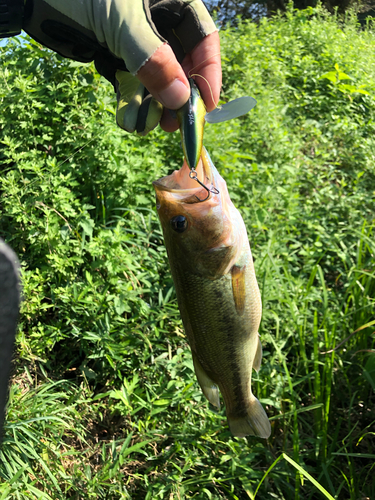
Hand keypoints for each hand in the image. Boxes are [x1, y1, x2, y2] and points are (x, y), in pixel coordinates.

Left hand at [23, 0, 221, 134]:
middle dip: (178, 95)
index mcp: (170, 0)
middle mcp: (156, 19)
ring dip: (153, 105)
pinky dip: (130, 101)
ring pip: (155, 77)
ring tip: (149, 126)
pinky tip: (129, 120)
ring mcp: (133, 38)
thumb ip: (154, 60)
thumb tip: (180, 100)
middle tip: (174, 123)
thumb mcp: (124, 23)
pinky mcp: (112, 52)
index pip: (202, 38)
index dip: (208, 73)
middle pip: (181, 62)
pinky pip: (129, 80)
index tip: (205, 105)